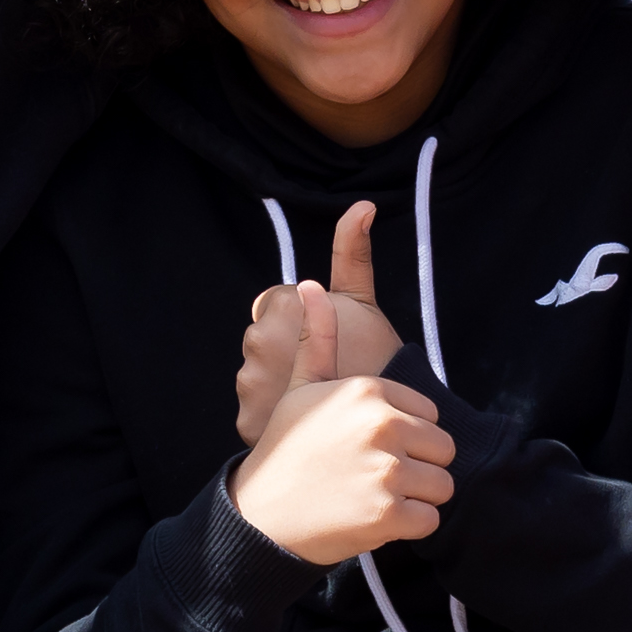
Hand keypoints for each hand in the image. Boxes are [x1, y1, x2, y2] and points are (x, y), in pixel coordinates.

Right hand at [231, 315, 456, 566]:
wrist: (261, 515)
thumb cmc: (286, 448)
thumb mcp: (302, 387)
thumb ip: (317, 337)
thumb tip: (311, 285)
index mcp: (368, 391)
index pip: (430, 414)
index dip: (407, 435)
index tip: (371, 446)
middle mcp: (381, 425)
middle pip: (443, 449)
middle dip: (418, 467)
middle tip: (374, 476)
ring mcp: (386, 471)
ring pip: (442, 486)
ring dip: (415, 499)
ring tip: (374, 496)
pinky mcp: (389, 515)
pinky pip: (430, 520)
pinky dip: (408, 526)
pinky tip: (373, 519)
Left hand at [238, 202, 399, 444]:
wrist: (384, 426)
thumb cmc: (376, 358)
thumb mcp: (363, 301)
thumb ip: (351, 252)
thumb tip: (361, 205)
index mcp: (280, 310)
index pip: (273, 306)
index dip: (304, 322)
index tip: (330, 340)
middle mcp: (256, 346)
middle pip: (262, 340)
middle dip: (286, 350)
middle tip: (327, 367)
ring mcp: (249, 386)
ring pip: (256, 375)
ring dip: (276, 383)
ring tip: (315, 396)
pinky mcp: (247, 423)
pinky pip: (252, 412)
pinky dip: (270, 418)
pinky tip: (301, 419)